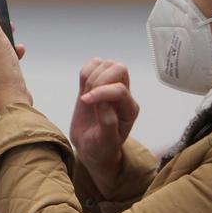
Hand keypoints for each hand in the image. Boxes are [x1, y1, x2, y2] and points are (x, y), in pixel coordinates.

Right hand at [69, 58, 139, 193]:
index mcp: (129, 109)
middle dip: (99, 80)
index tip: (85, 102)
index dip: (102, 92)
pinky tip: (82, 87)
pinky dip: (86, 70)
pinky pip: (93, 65)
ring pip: (106, 64)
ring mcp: (109, 87)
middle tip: (86, 96)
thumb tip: (102, 103)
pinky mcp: (95, 85)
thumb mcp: (105, 142)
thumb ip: (107, 123)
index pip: (120, 89)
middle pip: (118, 69)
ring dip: (92, 75)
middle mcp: (123, 95)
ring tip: (84, 94)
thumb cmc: (99, 147)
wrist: (89, 148)